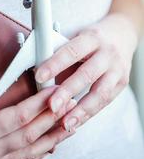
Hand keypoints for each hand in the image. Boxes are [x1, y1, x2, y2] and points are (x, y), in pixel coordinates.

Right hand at [0, 87, 75, 158]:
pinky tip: (49, 144)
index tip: (55, 91)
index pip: (19, 116)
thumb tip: (24, 88)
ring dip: (52, 137)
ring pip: (29, 151)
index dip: (40, 103)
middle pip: (28, 134)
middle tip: (69, 104)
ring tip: (68, 124)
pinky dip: (38, 152)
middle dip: (52, 118)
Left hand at [35, 14, 137, 131]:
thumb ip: (60, 52)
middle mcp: (107, 54)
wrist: (122, 34)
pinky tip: (75, 123)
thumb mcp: (77, 37)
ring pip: (99, 93)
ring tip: (65, 123)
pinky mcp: (121, 84)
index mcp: (91, 38)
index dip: (55, 64)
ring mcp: (117, 70)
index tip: (39, 77)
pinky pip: (104, 102)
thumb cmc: (91, 39)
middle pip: (86, 75)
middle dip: (67, 92)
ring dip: (81, 111)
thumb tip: (37, 74)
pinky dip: (88, 114)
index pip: (71, 51)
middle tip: (52, 106)